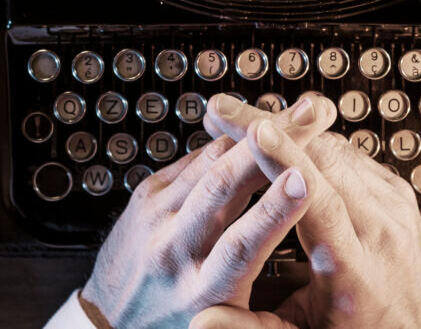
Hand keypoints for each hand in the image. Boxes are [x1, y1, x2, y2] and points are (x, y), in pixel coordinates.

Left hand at [78, 93, 338, 328]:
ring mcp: (155, 217)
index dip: (274, 209)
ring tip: (297, 113)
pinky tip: (258, 128)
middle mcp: (174, 250)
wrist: (108, 321)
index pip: (241, 245)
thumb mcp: (223, 315)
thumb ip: (253, 276)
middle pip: (222, 187)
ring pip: (210, 162)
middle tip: (312, 117)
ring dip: (256, 133)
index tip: (303, 180)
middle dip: (270, 148)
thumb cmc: (174, 318)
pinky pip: (195, 159)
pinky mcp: (145, 195)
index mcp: (200, 291)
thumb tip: (293, 225)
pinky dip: (230, 142)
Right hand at [192, 98, 420, 328]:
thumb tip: (204, 322)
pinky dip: (313, 143)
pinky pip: (351, 156)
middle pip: (327, 161)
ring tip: (242, 121)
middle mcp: (382, 232)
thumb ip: (251, 328)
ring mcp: (394, 208)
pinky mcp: (399, 194)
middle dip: (272, 130)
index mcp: (355, 271)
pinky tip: (283, 138)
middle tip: (223, 116)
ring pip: (338, 149)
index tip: (256, 131)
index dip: (286, 161)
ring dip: (290, 130)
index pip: (320, 202)